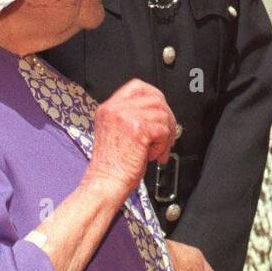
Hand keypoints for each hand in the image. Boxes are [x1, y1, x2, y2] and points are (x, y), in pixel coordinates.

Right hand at [87, 79, 175, 200]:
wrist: (105, 183)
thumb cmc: (111, 166)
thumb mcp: (115, 132)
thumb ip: (131, 117)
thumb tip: (158, 112)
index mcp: (108, 108)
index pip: (138, 87)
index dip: (154, 96)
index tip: (160, 111)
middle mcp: (115, 109)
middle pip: (155, 99)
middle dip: (166, 119)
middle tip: (164, 137)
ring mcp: (126, 117)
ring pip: (162, 114)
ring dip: (164, 135)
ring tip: (154, 150)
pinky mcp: (138, 129)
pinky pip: (163, 130)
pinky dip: (163, 145)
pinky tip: (151, 155)